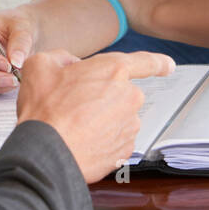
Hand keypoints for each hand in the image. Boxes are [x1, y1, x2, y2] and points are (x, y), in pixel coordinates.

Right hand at [16, 48, 175, 182]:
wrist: (46, 152)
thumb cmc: (44, 109)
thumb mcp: (40, 65)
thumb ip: (60, 57)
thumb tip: (69, 65)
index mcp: (113, 70)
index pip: (145, 61)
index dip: (158, 63)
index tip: (168, 66)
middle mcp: (129, 96)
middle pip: (122, 92)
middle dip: (103, 96)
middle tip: (75, 104)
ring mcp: (129, 125)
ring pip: (118, 117)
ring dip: (101, 119)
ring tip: (74, 125)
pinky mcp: (125, 150)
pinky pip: (115, 139)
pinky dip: (102, 139)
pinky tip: (82, 140)